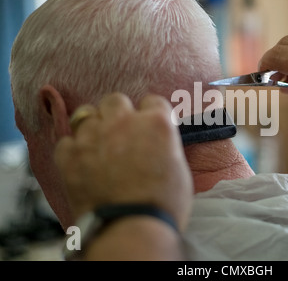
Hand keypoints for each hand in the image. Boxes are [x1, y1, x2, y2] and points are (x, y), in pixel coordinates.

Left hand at [54, 93, 192, 231]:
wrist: (131, 228)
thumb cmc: (162, 203)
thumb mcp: (179, 168)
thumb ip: (165, 145)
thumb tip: (157, 142)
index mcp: (156, 123)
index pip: (153, 101)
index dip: (151, 114)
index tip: (149, 124)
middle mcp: (124, 122)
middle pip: (116, 100)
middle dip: (119, 113)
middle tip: (122, 132)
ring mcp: (93, 136)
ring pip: (86, 115)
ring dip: (94, 127)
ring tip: (98, 146)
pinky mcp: (69, 155)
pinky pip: (66, 140)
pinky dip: (74, 149)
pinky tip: (82, 162)